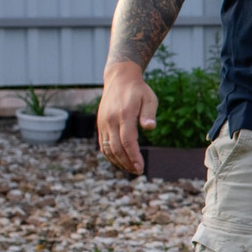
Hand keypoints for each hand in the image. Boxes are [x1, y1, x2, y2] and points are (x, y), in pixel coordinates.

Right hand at [95, 62, 157, 176]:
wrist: (119, 78)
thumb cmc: (138, 90)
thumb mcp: (149, 99)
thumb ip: (149, 114)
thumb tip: (150, 128)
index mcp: (123, 114)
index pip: (127, 141)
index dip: (133, 156)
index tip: (141, 167)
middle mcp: (110, 120)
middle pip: (116, 148)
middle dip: (127, 163)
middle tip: (138, 172)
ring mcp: (103, 122)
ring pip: (107, 148)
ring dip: (118, 161)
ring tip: (131, 169)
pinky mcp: (100, 124)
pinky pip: (102, 143)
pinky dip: (110, 155)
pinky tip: (120, 161)